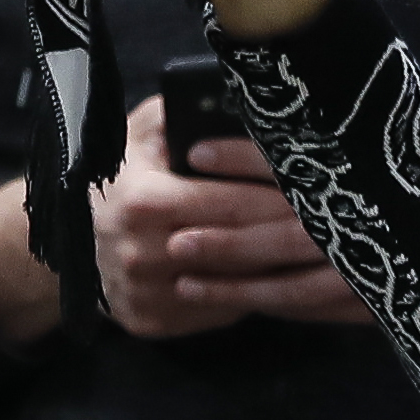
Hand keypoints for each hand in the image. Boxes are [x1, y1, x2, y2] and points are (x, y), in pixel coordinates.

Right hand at [93, 93, 365, 334]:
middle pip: (242, 248)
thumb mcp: (141, 130)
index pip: (232, 203)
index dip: (281, 197)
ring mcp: (146, 295)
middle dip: (297, 236)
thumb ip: (181, 111)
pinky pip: (220, 312)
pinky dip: (256, 296)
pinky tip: (287, 277)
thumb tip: (237, 97)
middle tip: (347, 223)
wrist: (71, 235)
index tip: (326, 189)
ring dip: (284, 271)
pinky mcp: (152, 323)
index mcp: (143, 201)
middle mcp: (142, 254)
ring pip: (237, 288)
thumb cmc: (122, 172)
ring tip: (329, 252)